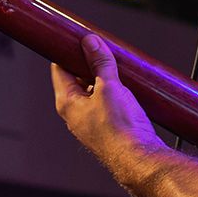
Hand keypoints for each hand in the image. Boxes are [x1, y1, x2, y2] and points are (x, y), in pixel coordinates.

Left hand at [51, 34, 165, 185]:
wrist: (138, 158)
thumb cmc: (119, 128)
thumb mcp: (109, 87)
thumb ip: (99, 63)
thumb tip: (90, 43)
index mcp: (67, 103)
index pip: (59, 69)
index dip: (67, 51)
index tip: (77, 38)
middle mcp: (75, 113)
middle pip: (77, 78)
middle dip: (89, 63)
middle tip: (102, 48)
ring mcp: (91, 121)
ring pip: (93, 91)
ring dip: (104, 77)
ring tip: (118, 64)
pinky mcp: (108, 127)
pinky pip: (106, 102)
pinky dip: (114, 91)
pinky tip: (128, 85)